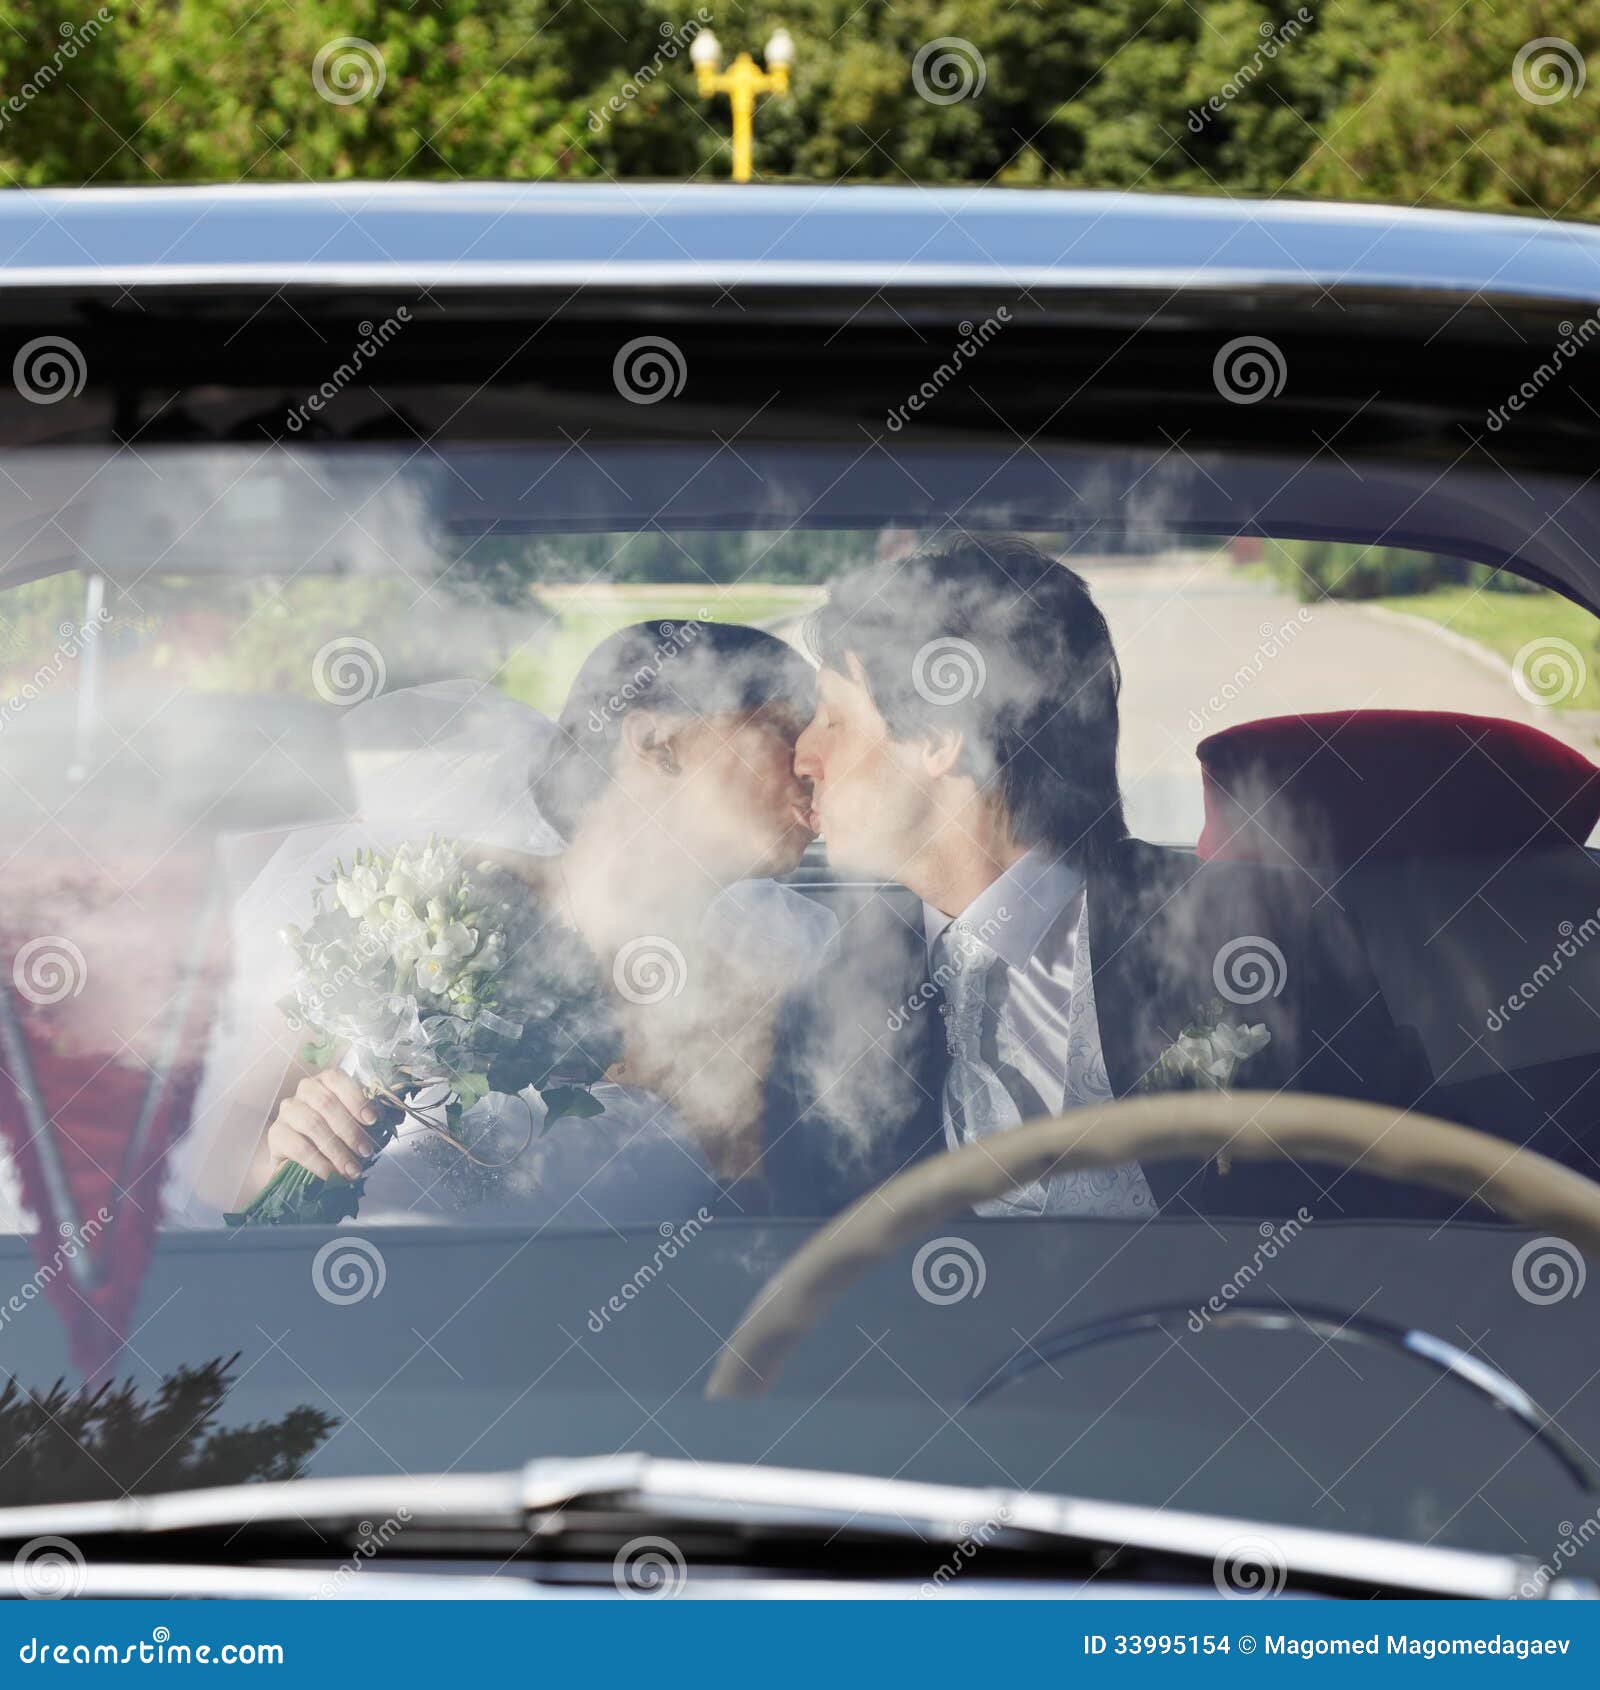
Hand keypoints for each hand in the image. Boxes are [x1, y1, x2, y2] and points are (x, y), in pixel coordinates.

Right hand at [267, 1068, 380, 1182]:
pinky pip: (297, 1146)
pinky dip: (318, 1162)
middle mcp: (304, 1091)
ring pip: (312, 1124)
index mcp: (327, 1081)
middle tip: (366, 1152)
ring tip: (353, 1169)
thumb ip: (376, 1116)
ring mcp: (288, 1111)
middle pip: (326, 1103)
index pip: (338, 1079)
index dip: (356, 1098)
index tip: (373, 1120)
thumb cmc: (337, 1135)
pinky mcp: (276, 1134)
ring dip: (336, 1149)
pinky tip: (331, 1175)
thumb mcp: (359, 1124)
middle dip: (350, 1130)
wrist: (304, 1159)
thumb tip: (398, 1114)